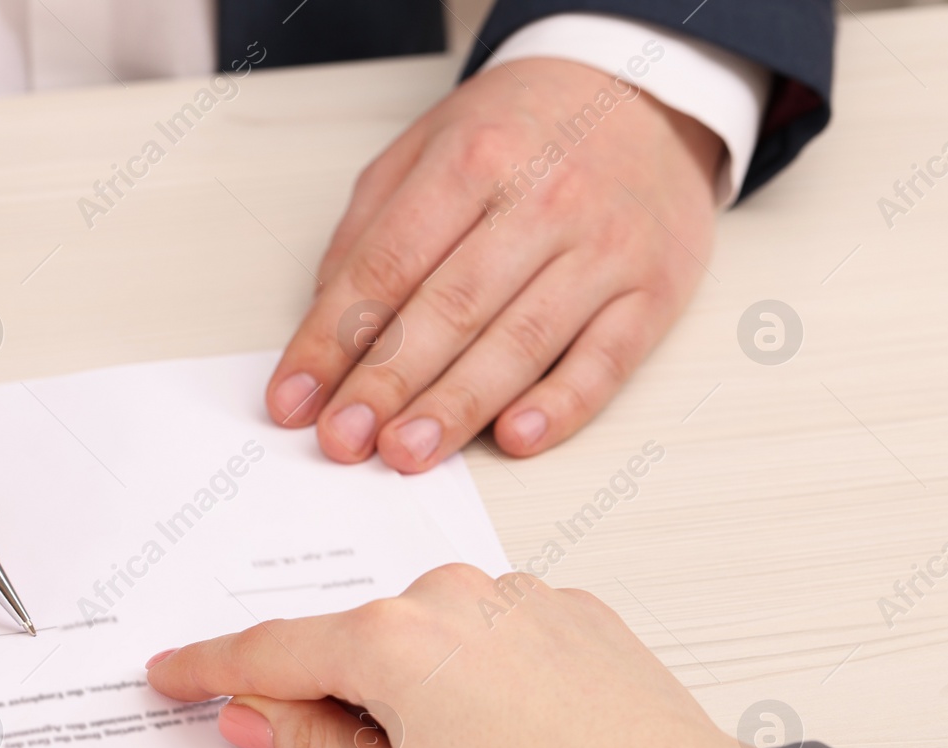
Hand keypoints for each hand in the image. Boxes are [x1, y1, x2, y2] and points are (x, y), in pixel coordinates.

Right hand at [146, 566, 744, 747]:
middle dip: (333, 693)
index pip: (271, 649)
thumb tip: (256, 714)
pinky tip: (509, 731)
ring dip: (412, 684)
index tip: (174, 673)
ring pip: (424, 635)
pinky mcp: (569, 609)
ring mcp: (516, 595)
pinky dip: (475, 672)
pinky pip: (489, 631)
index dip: (212, 668)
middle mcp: (451, 596)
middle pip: (351, 640)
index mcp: (392, 640)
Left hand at [266, 58, 722, 469]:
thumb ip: (371, 229)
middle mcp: (544, 201)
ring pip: (523, 342)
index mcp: (474, 159)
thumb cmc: (521, 132)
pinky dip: (561, 405)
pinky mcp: (654, 292)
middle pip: (451, 309)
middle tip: (342, 439)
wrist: (645, 95)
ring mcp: (605, 249)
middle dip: (386, 384)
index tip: (294, 398)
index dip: (331, 340)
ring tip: (405, 453)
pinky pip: (606, 361)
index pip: (386, 266)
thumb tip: (326, 323)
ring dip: (457, 407)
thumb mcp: (428, 147)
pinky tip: (513, 438)